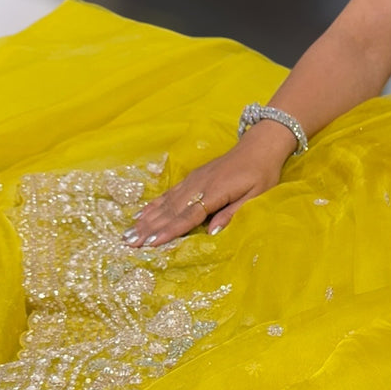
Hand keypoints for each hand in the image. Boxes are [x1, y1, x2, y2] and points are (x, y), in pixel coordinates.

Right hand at [125, 125, 292, 245]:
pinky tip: (142, 213)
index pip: (188, 216)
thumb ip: (232, 213)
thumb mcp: (255, 196)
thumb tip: (212, 232)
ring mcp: (193, 180)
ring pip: (166, 203)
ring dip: (147, 219)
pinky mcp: (192, 177)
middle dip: (149, 228)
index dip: (169, 230)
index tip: (152, 243)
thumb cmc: (261, 174)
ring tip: (129, 232)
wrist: (258, 146)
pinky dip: (154, 204)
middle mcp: (199, 186)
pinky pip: (170, 193)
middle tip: (129, 242)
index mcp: (215, 192)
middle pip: (171, 211)